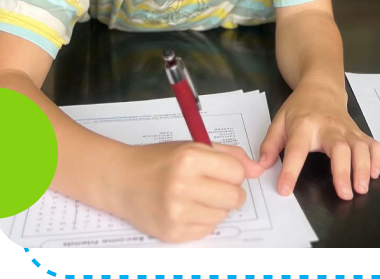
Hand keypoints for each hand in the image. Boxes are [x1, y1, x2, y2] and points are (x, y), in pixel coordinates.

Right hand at [109, 141, 263, 242]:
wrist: (121, 180)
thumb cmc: (159, 160)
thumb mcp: (192, 146)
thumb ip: (228, 155)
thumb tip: (257, 169)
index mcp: (189, 158)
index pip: (236, 172)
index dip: (234, 172)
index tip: (222, 171)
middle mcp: (182, 186)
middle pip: (234, 197)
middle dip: (230, 191)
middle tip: (213, 185)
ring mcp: (176, 212)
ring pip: (223, 215)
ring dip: (216, 206)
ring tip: (196, 196)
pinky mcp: (172, 233)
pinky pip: (207, 230)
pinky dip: (202, 220)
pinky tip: (186, 208)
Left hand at [258, 83, 379, 198]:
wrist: (321, 87)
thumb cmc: (299, 108)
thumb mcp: (279, 121)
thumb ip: (270, 144)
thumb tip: (261, 166)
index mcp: (303, 125)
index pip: (296, 149)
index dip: (290, 170)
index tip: (285, 189)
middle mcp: (328, 127)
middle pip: (339, 148)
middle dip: (344, 171)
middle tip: (345, 194)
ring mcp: (346, 129)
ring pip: (360, 147)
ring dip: (363, 168)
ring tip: (361, 188)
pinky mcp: (358, 132)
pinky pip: (373, 144)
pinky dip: (377, 159)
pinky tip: (374, 173)